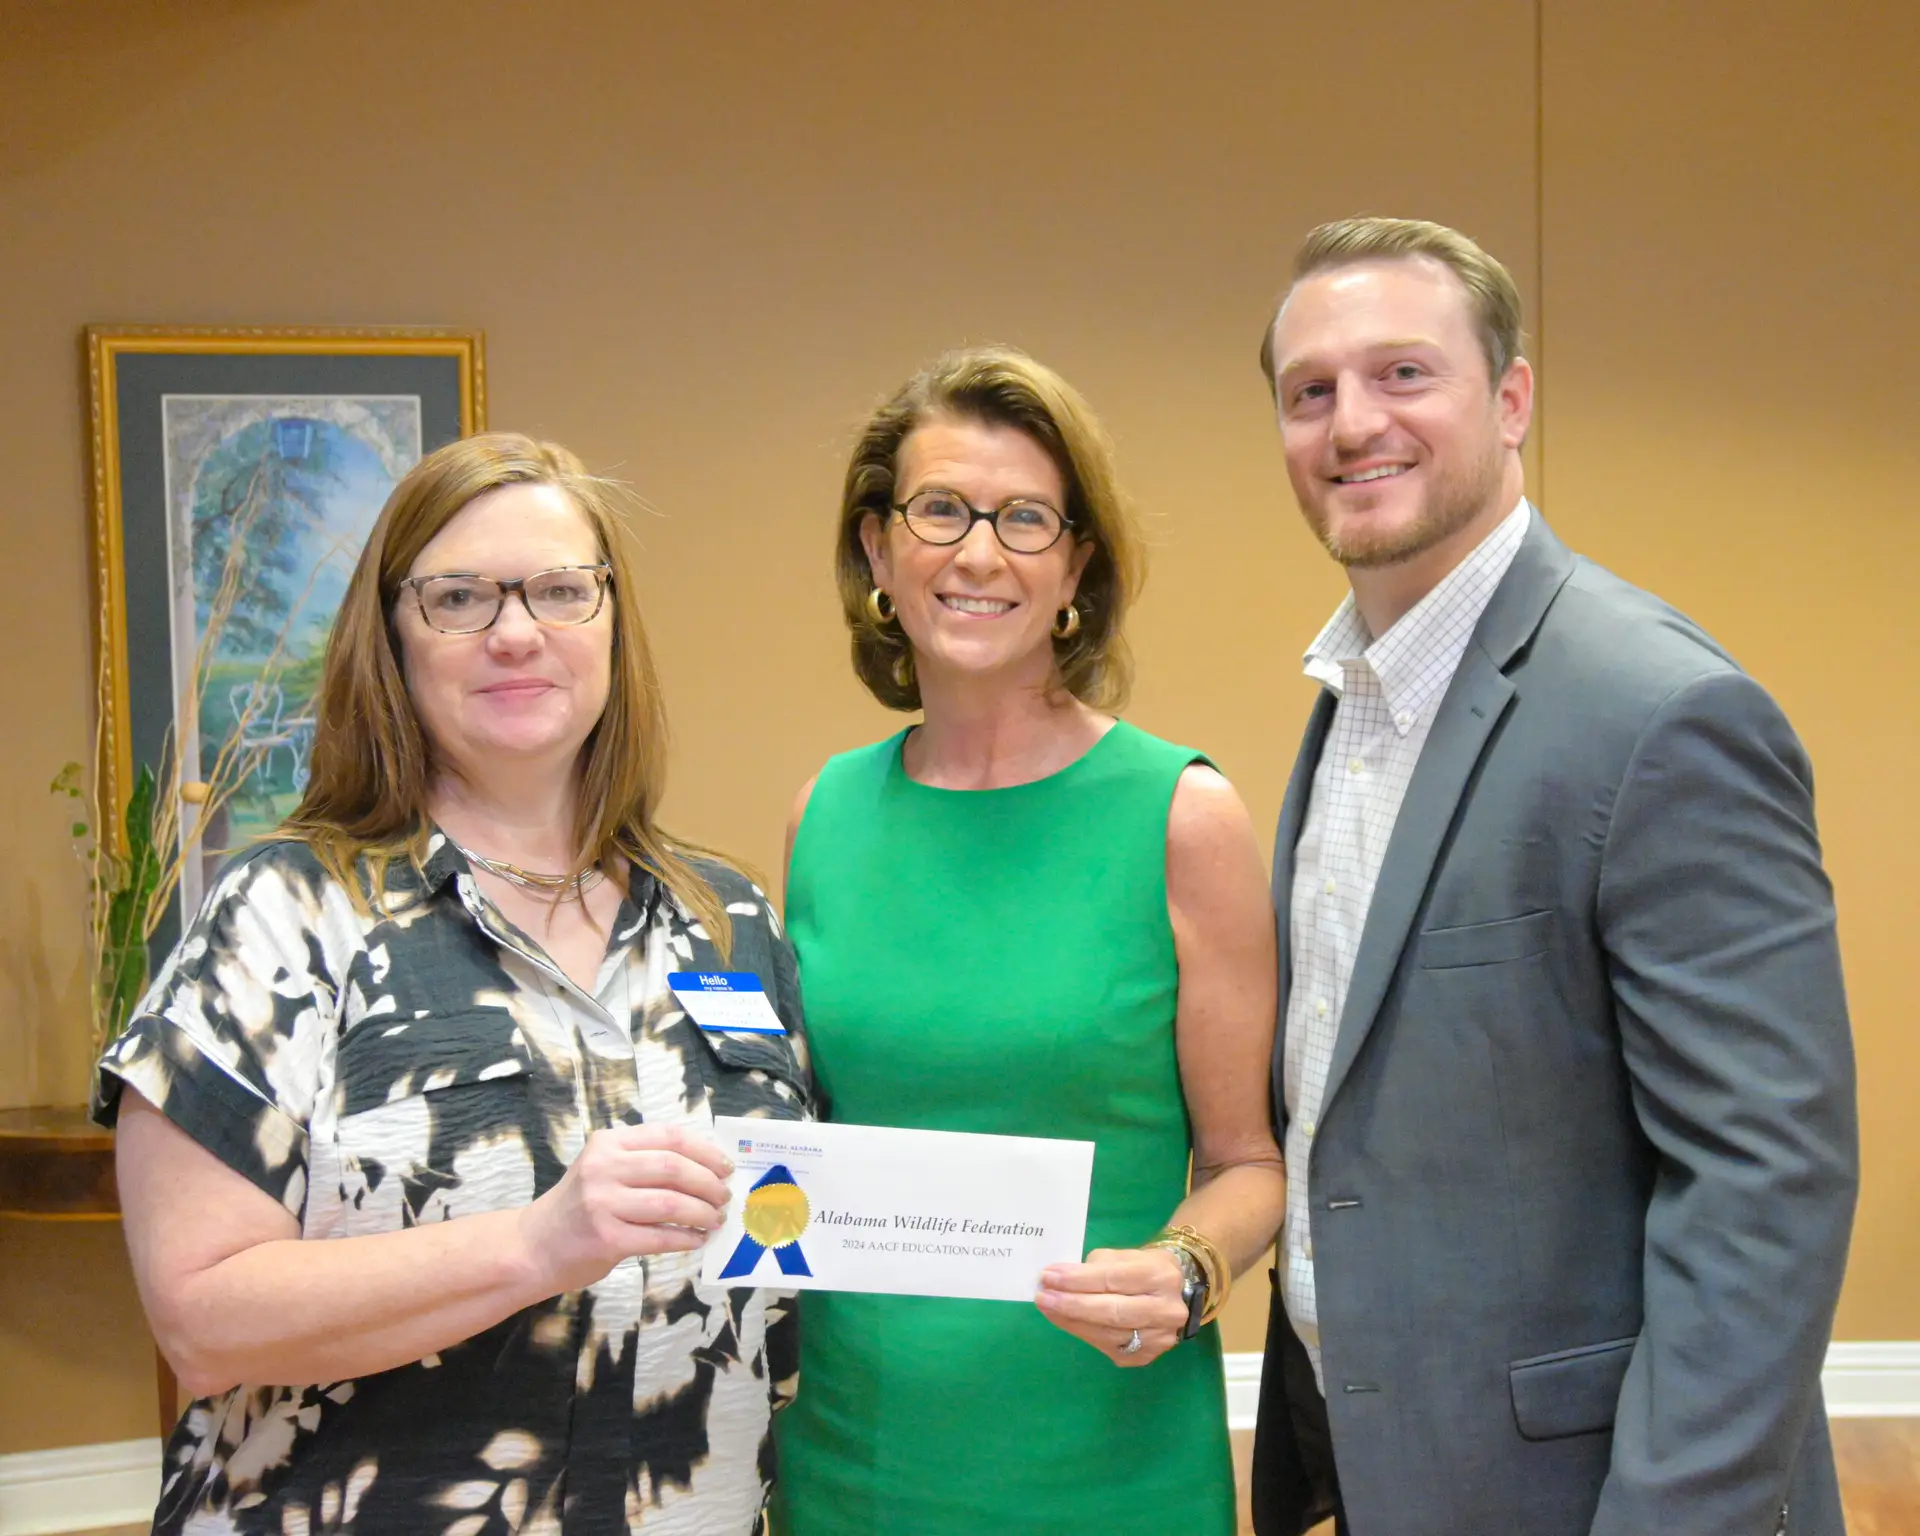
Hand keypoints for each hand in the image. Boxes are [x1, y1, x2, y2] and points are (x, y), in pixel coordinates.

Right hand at [517, 1123, 732, 1293]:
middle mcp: (604, 1168)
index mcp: (608, 1143)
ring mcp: (603, 1203)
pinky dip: (686, 1238)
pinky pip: (660, 1236)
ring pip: (671, 1202)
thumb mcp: (602, 1169)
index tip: (725, 1166)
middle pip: (674, 1167)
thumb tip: (704, 1167)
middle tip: (725, 1197)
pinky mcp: (607, 1239)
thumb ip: (641, 1161)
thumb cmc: (577, 1207)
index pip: (668, 1136)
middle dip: (708, 1183)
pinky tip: (697, 1240)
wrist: (531, 1247)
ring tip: (716, 1219)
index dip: (704, 1150)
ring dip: (702, 1212)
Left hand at [1035, 1246, 1187, 1366]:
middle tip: (1042, 1297)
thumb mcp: (1125, 1256)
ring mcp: (1158, 1338)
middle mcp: (1165, 1310)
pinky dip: (1082, 1333)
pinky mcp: (1146, 1356)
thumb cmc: (1143, 1268)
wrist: (1176, 1294)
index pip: (1113, 1279)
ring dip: (1071, 1321)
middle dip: (1071, 1304)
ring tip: (1047, 1308)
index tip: (1048, 1276)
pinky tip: (1065, 1321)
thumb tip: (1059, 1278)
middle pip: (1111, 1311)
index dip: (1078, 1279)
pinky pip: (1107, 1346)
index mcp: (1161, 1277)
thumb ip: (1095, 1267)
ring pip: (1107, 1333)